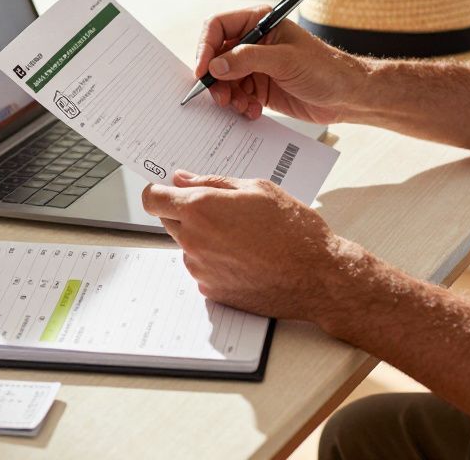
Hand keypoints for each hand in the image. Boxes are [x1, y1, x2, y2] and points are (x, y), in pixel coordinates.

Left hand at [140, 170, 362, 320]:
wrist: (317, 276)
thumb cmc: (294, 229)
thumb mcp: (257, 188)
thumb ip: (213, 182)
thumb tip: (183, 180)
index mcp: (201, 209)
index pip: (152, 199)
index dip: (158, 192)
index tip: (167, 191)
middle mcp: (193, 240)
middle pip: (168, 221)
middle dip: (185, 212)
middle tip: (220, 211)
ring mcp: (200, 268)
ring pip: (187, 245)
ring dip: (203, 238)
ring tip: (243, 237)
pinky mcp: (211, 290)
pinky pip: (202, 268)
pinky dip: (216, 261)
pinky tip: (245, 258)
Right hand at [195, 5, 363, 123]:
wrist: (347, 96)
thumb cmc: (326, 69)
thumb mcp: (286, 61)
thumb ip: (248, 60)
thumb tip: (215, 66)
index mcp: (260, 23)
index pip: (218, 27)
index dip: (205, 47)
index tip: (204, 71)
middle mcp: (254, 43)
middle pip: (216, 56)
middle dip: (216, 79)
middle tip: (221, 98)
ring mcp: (255, 66)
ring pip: (223, 80)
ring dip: (228, 96)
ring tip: (242, 106)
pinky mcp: (259, 88)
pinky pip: (236, 96)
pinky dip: (239, 106)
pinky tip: (254, 111)